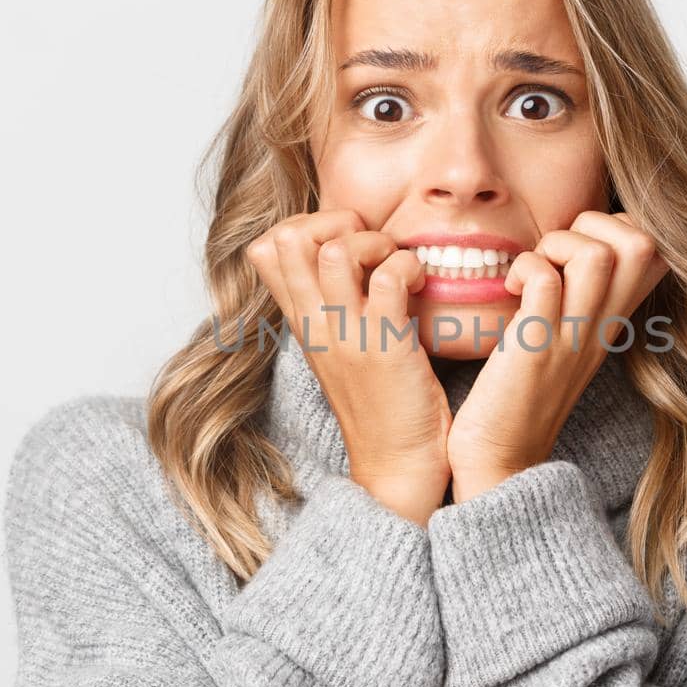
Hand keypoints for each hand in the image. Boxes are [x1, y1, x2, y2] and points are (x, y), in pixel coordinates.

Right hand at [246, 210, 451, 526]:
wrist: (398, 466)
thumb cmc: (382, 407)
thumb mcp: (340, 352)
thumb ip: (333, 308)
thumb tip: (344, 261)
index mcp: (302, 325)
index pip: (264, 250)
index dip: (305, 225)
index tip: (345, 240)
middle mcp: (315, 327)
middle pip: (284, 239)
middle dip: (333, 220)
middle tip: (371, 244)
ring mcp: (346, 336)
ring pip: (335, 251)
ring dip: (374, 241)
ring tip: (396, 262)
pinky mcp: (384, 347)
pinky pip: (388, 277)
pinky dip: (409, 266)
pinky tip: (421, 284)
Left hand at [447, 211, 668, 502]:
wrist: (502, 460)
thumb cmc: (519, 394)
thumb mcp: (566, 339)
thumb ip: (578, 297)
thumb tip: (570, 250)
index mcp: (611, 320)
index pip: (657, 251)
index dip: (621, 226)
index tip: (577, 247)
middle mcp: (602, 326)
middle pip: (643, 243)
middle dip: (596, 223)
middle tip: (556, 253)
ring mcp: (573, 337)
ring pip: (598, 254)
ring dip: (558, 244)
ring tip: (533, 270)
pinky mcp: (536, 348)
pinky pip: (544, 281)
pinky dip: (524, 268)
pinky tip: (509, 290)